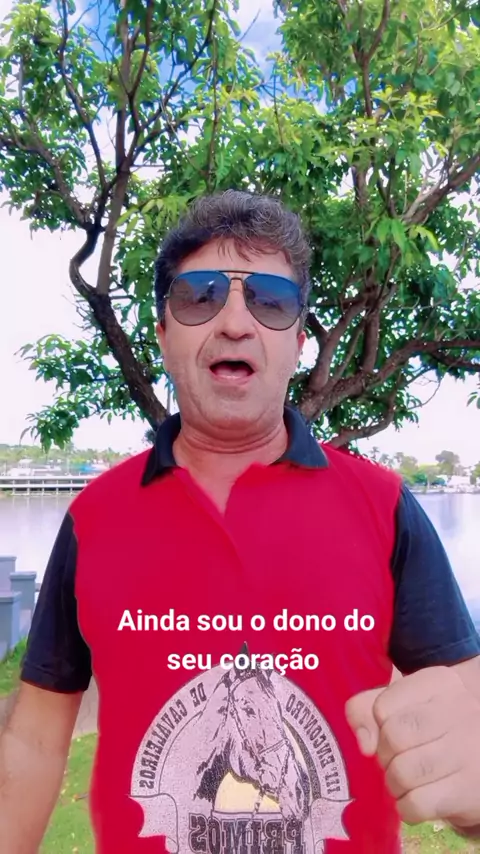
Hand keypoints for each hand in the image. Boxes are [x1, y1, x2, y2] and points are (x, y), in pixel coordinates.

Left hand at [345, 666, 479, 829]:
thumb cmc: (439, 727)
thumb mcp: (408, 704)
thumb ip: (369, 708)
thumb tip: (364, 743)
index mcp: (439, 683)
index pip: (383, 706)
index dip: (377, 727)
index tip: (390, 733)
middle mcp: (459, 710)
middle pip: (392, 738)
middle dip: (384, 756)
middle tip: (395, 761)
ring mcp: (468, 750)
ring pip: (402, 773)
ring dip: (394, 784)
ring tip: (405, 782)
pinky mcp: (469, 791)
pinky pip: (418, 804)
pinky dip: (407, 808)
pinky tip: (417, 800)